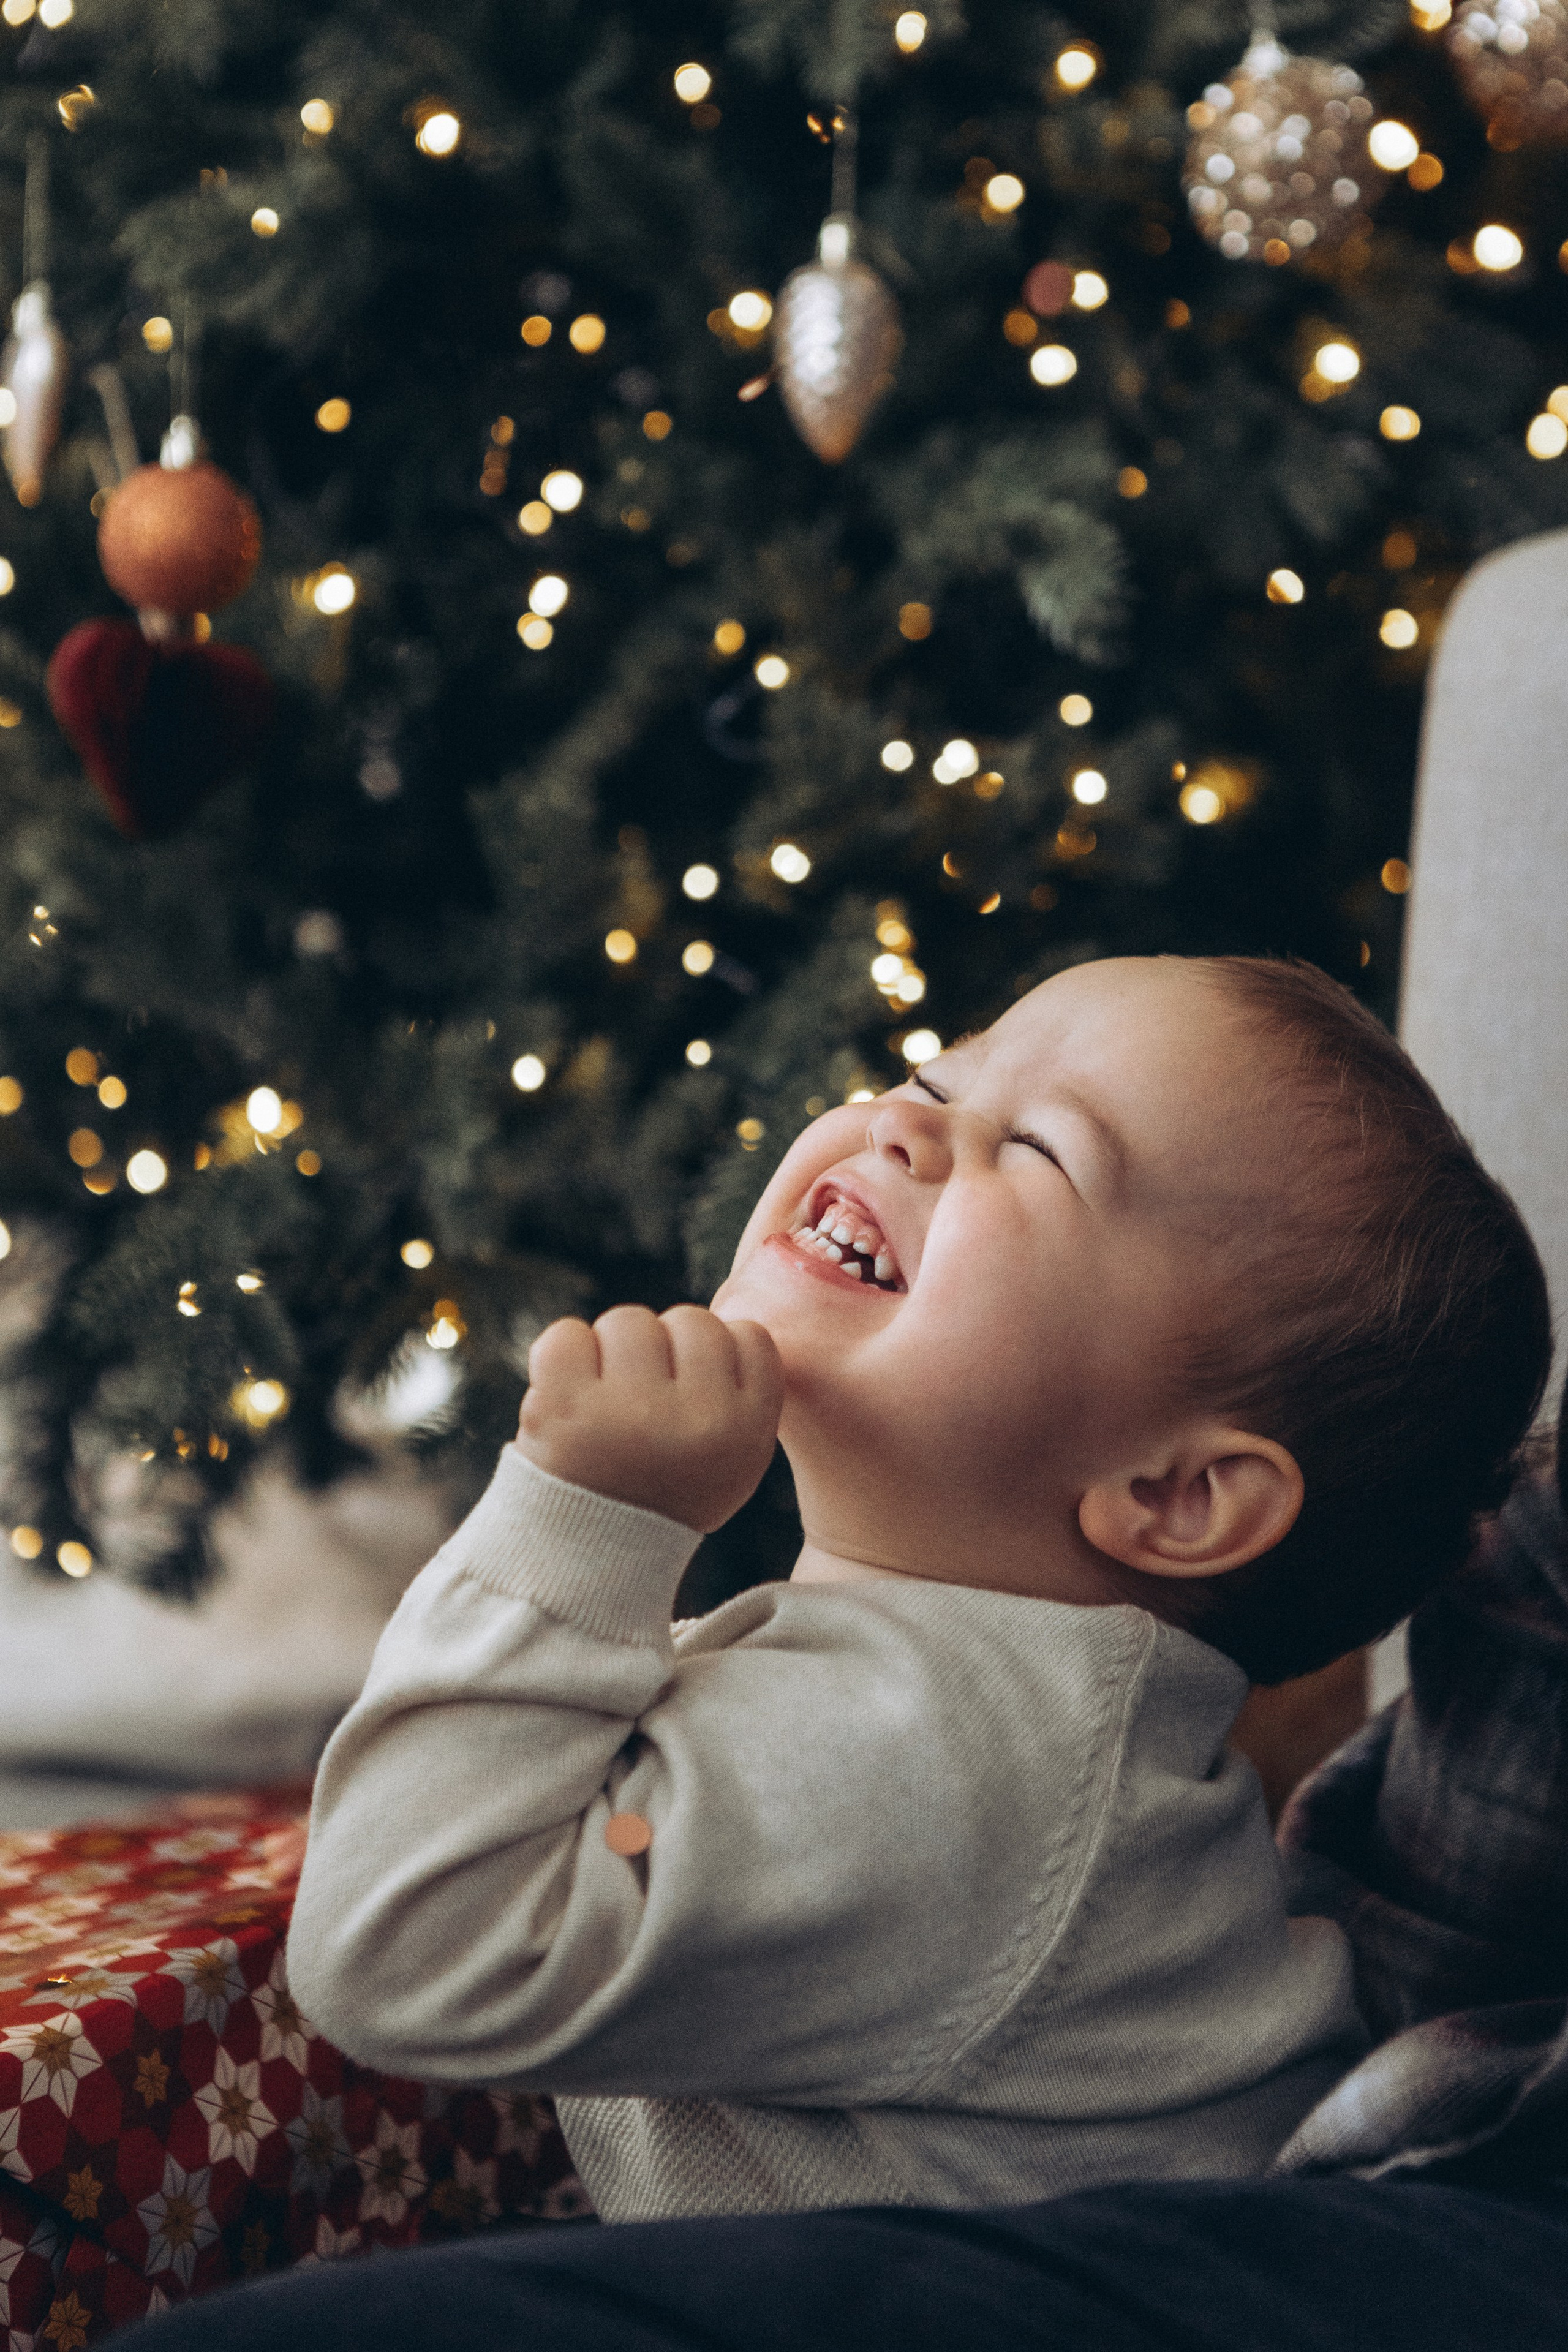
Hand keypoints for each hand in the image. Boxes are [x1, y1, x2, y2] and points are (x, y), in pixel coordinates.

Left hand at [516, 1305, 783, 1532]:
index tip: (691, 1393)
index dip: (715, 1355)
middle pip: (690, 1320)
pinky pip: (566, 1334)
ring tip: (606, 1404)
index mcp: (746, 1431)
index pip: (748, 1336)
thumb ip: (744, 1390)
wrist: (588, 1554)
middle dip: (664, 1350)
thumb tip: (728, 1320)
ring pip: (629, 1321)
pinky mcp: (564, 1405)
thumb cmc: (665, 1489)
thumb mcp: (735, 1458)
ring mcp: (629, 1410)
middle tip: (643, 1404)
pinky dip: (561, 1356)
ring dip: (611, 1352)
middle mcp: (696, 1419)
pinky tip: (568, 1397)